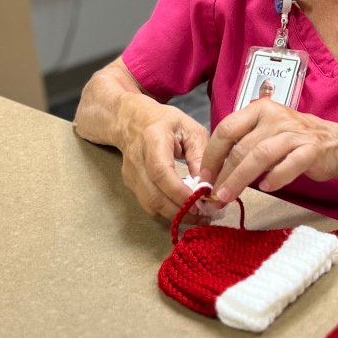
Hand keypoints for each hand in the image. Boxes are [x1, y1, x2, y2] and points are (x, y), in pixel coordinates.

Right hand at [117, 94, 209, 220]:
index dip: (179, 192)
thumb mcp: (190, 129)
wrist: (132, 121)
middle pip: (154, 195)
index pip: (161, 172)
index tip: (201, 202)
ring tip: (198, 217)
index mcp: (153, 139)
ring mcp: (131, 174)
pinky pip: (149, 205)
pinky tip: (184, 211)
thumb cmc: (166, 122)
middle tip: (204, 216)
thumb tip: (207, 185)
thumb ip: (200, 154)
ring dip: (175, 215)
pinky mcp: (130, 185)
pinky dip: (167, 212)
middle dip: (181, 210)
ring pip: (150, 205)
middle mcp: (137, 159)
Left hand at [199, 100, 337, 205]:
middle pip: (241, 146)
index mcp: (259, 109)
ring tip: (227, 196)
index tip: (204, 176)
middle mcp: (275, 117)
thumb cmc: (294, 140)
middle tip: (213, 193)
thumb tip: (214, 172)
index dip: (212, 154)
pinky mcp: (311, 150)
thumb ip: (243, 145)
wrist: (336, 143)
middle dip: (223, 173)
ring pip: (260, 156)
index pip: (227, 129)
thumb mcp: (266, 133)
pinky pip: (288, 165)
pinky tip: (265, 188)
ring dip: (240, 179)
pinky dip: (275, 178)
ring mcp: (294, 133)